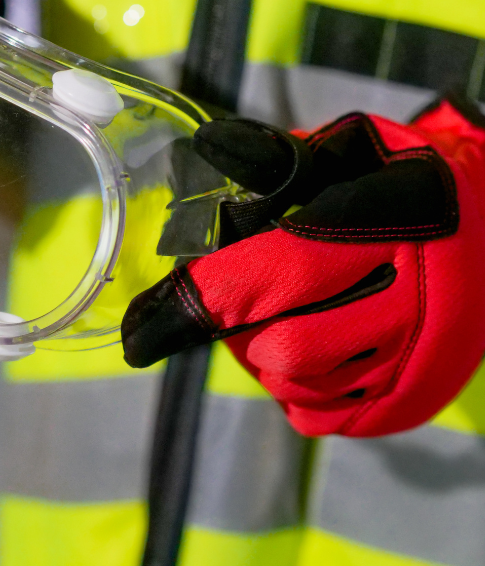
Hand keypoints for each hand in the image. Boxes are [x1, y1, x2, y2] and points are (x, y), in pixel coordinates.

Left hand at [122, 95, 484, 437]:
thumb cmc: (397, 179)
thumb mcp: (344, 148)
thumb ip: (273, 158)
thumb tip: (205, 149)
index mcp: (391, 221)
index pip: (280, 273)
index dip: (203, 303)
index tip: (141, 330)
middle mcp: (418, 297)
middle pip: (283, 347)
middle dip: (237, 327)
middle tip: (236, 301)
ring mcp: (423, 357)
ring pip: (299, 385)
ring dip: (262, 355)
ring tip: (278, 315)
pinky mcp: (418, 397)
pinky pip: (322, 416)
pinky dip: (292, 389)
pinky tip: (305, 347)